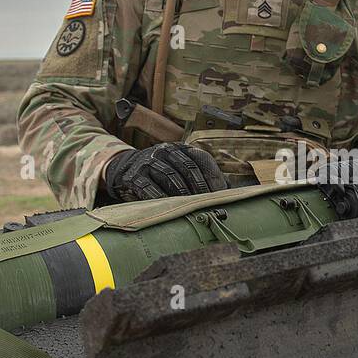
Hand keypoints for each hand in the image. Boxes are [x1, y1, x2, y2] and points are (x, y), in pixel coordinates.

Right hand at [102, 143, 227, 201]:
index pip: (202, 158)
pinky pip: (149, 187)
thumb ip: (202, 178)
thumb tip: (232, 193)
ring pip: (170, 176)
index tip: (221, 194)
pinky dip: (161, 199)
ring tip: (193, 209)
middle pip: (188, 167)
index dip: (213, 176)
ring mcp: (149, 161)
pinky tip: (170, 209)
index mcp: (181, 148)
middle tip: (209, 205)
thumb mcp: (180, 169)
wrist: (126, 169)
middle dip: (201, 188)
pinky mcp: (134, 175)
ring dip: (183, 194)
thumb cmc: (162, 174)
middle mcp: (166, 151)